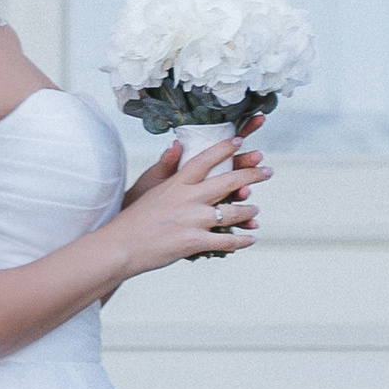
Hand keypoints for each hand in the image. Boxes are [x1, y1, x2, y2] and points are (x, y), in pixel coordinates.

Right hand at [117, 132, 270, 275]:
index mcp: (177, 183)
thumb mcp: (149, 187)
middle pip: (227, 181)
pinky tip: (250, 239)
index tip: (240, 142)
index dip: (224, 149)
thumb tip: (176, 144)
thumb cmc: (133, 218)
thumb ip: (167, 166)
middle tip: (267, 170)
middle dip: (251, 174)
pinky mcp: (194, 242)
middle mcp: (188, 198)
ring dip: (248, 210)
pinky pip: (226, 241)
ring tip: (255, 210)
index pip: (204, 160)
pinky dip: (241, 241)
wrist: (120, 246)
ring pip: (232, 212)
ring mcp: (193, 220)